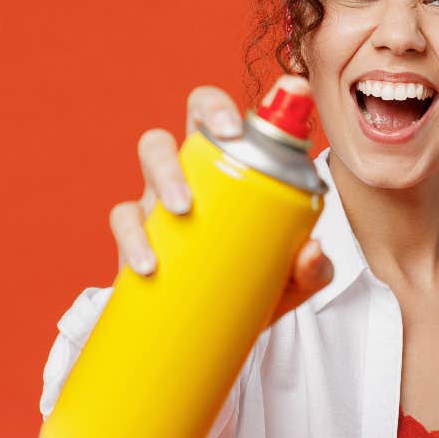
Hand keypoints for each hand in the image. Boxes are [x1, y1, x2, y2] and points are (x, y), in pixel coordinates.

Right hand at [107, 75, 333, 328]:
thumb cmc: (256, 287)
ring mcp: (160, 197)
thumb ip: (313, 268)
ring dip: (167, 173)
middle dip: (206, 114)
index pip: (228, 117)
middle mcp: (193, 169)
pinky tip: (149, 264)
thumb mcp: (293, 282)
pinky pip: (125, 219)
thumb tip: (312, 251)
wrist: (215, 332)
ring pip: (153, 152)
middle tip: (226, 137)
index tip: (250, 116)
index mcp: (229, 166)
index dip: (232, 104)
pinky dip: (133, 239)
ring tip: (183, 209)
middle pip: (196, 114)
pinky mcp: (137, 235)